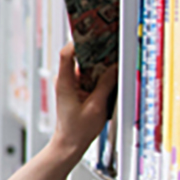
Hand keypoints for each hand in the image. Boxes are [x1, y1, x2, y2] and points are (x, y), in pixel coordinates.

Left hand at [50, 43, 117, 157]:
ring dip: (99, 64)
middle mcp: (66, 81)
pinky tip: (110, 74)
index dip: (78, 42)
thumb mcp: (96, 106)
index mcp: (65, 83)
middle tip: (109, 43)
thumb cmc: (78, 129)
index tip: (92, 35)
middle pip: (79, 58)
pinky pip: (89, 77)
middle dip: (95, 51)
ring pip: (86, 67)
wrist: (70, 144)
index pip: (67, 54)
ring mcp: (71, 85)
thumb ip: (106, 85)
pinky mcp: (77, 90)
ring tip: (114, 57)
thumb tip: (115, 68)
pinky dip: (99, 74)